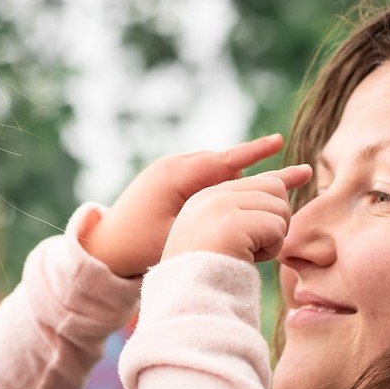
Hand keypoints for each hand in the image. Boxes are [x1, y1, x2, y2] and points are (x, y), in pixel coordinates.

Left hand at [81, 134, 286, 277]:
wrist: (103, 245)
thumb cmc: (138, 247)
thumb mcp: (178, 236)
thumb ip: (210, 219)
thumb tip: (246, 208)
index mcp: (176, 175)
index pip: (224, 160)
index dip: (254, 152)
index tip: (280, 141)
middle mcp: (173, 166)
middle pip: (223, 164)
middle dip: (252, 172)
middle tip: (287, 177)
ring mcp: (168, 171)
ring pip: (213, 171)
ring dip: (234, 181)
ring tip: (261, 194)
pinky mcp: (165, 181)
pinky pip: (201, 177)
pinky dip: (218, 185)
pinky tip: (232, 199)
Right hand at [162, 164, 311, 263]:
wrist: (189, 298)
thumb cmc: (211, 275)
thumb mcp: (225, 236)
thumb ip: (248, 212)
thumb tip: (292, 184)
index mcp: (206, 198)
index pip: (257, 180)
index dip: (284, 178)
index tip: (306, 172)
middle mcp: (212, 196)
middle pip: (274, 189)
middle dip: (277, 219)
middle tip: (257, 246)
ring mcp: (220, 207)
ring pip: (279, 207)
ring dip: (273, 238)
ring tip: (247, 254)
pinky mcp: (233, 223)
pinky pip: (276, 227)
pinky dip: (271, 249)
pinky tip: (249, 259)